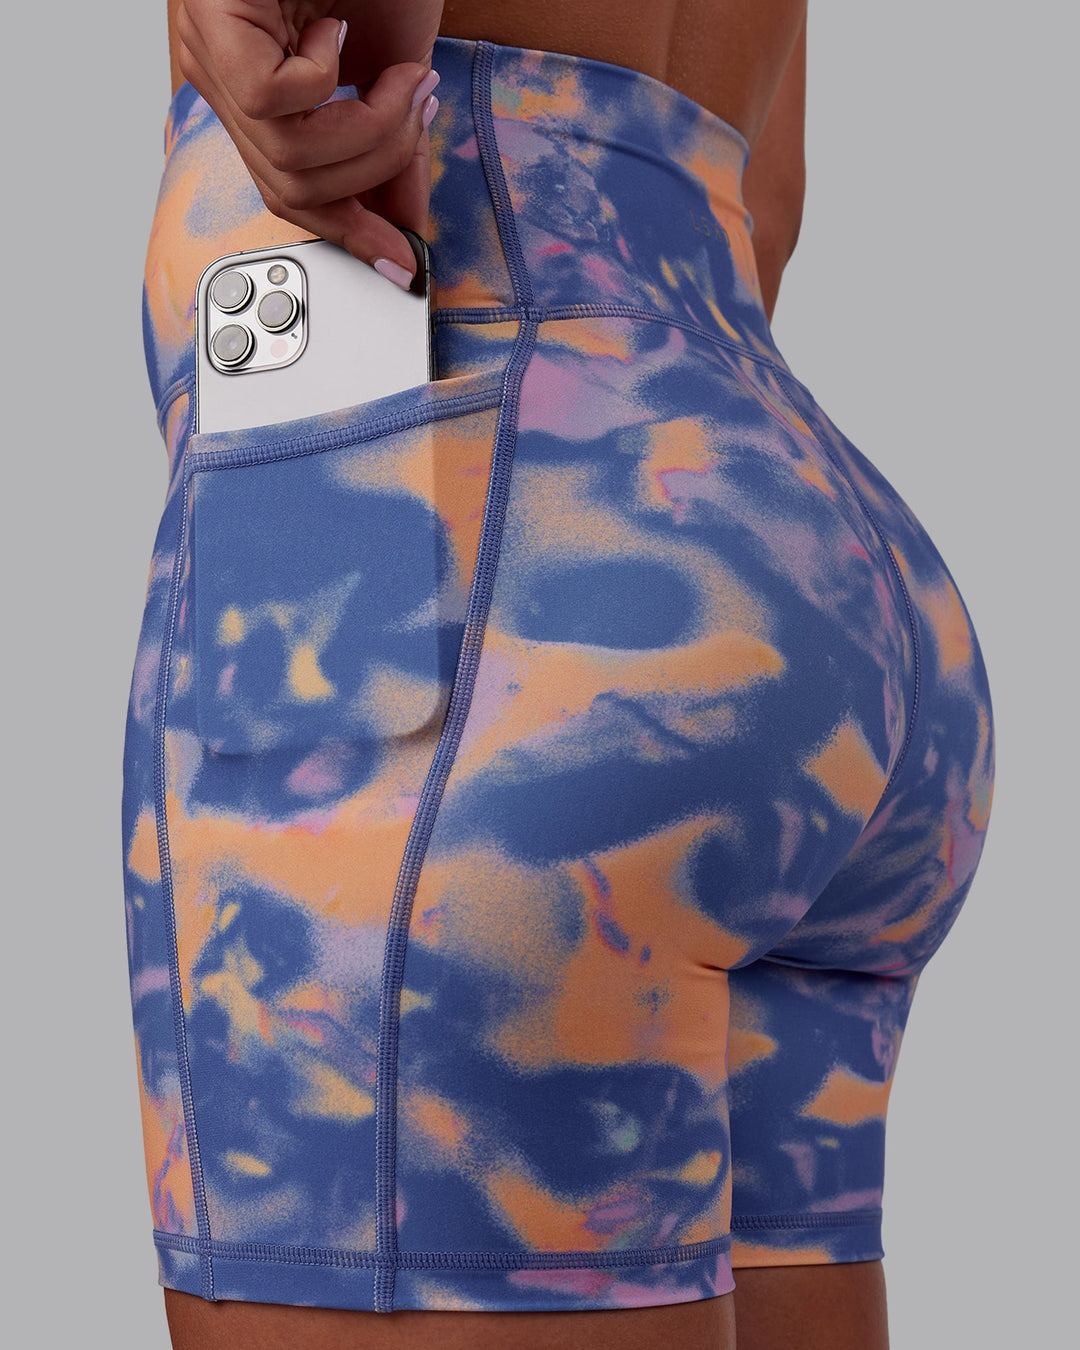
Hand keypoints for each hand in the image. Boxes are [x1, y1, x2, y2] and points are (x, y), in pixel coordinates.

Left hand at [176, 1, 444, 285]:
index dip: (351, 235)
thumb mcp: (391, 65)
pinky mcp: (212, 31)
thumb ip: (394, 147)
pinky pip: (275, 105)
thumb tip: (406, 218)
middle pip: (294, 190)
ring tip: (399, 78)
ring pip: (289, 159)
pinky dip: (325, 78)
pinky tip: (335, 32)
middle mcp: (223, 82)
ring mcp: (212, 57)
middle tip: (417, 111)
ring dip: (369, 128)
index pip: (292, 196)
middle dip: (376, 166)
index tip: (403, 261)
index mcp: (257, 94)